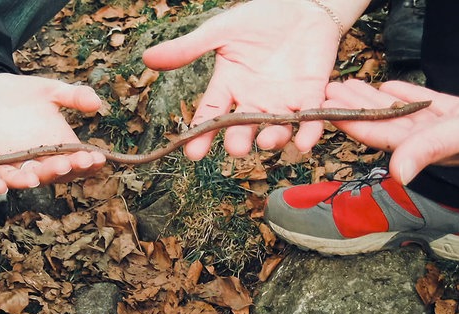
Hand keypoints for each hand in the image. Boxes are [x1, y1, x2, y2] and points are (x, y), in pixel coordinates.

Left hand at [0, 73, 105, 185]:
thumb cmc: (19, 94)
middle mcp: (40, 162)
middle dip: (64, 169)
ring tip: (34, 178)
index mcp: (58, 147)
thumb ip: (72, 96)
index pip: (78, 161)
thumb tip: (97, 102)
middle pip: (55, 173)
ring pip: (25, 178)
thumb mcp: (49, 90)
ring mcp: (15, 167)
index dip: (89, 162)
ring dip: (30, 180)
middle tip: (72, 162)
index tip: (98, 157)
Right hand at [142, 0, 344, 159]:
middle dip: (239, 141)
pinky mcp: (311, 95)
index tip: (192, 153)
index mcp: (229, 86)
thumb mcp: (220, 31)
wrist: (301, 4)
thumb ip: (188, 48)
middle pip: (243, 128)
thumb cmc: (260, 17)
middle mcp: (253, 100)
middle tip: (236, 148)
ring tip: (267, 141)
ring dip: (272, 139)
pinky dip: (309, 131)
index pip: (210, 115)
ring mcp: (282, 100)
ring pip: (275, 129)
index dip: (201, 135)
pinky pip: (310, 118)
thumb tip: (148, 58)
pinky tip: (306, 141)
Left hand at [324, 79, 458, 183]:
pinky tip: (390, 86)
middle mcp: (433, 140)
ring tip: (350, 85)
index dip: (351, 122)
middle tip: (328, 91)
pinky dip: (407, 94)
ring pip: (403, 112)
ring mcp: (447, 127)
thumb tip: (399, 175)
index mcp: (429, 148)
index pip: (379, 135)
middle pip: (385, 122)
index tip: (326, 109)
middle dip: (355, 107)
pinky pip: (428, 104)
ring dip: (376, 99)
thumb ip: (432, 149)